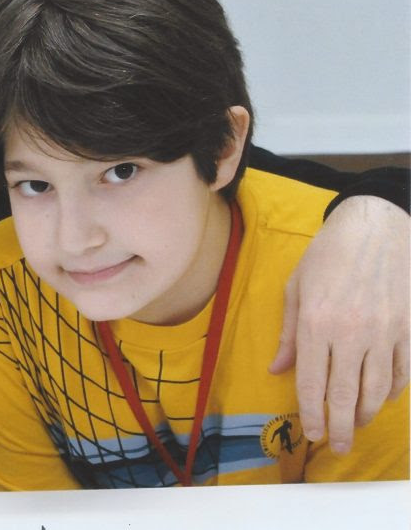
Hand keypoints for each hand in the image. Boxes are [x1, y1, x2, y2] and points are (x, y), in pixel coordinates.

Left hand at [270, 195, 409, 452]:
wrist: (377, 227)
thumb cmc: (328, 255)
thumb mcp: (296, 288)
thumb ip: (289, 334)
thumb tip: (278, 370)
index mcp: (317, 323)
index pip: (312, 381)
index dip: (312, 413)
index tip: (313, 434)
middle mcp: (351, 332)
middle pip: (345, 394)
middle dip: (341, 426)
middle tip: (338, 447)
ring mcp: (384, 332)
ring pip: (377, 388)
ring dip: (366, 413)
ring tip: (356, 425)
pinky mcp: (408, 328)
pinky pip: (403, 371)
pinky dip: (393, 391)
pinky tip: (381, 399)